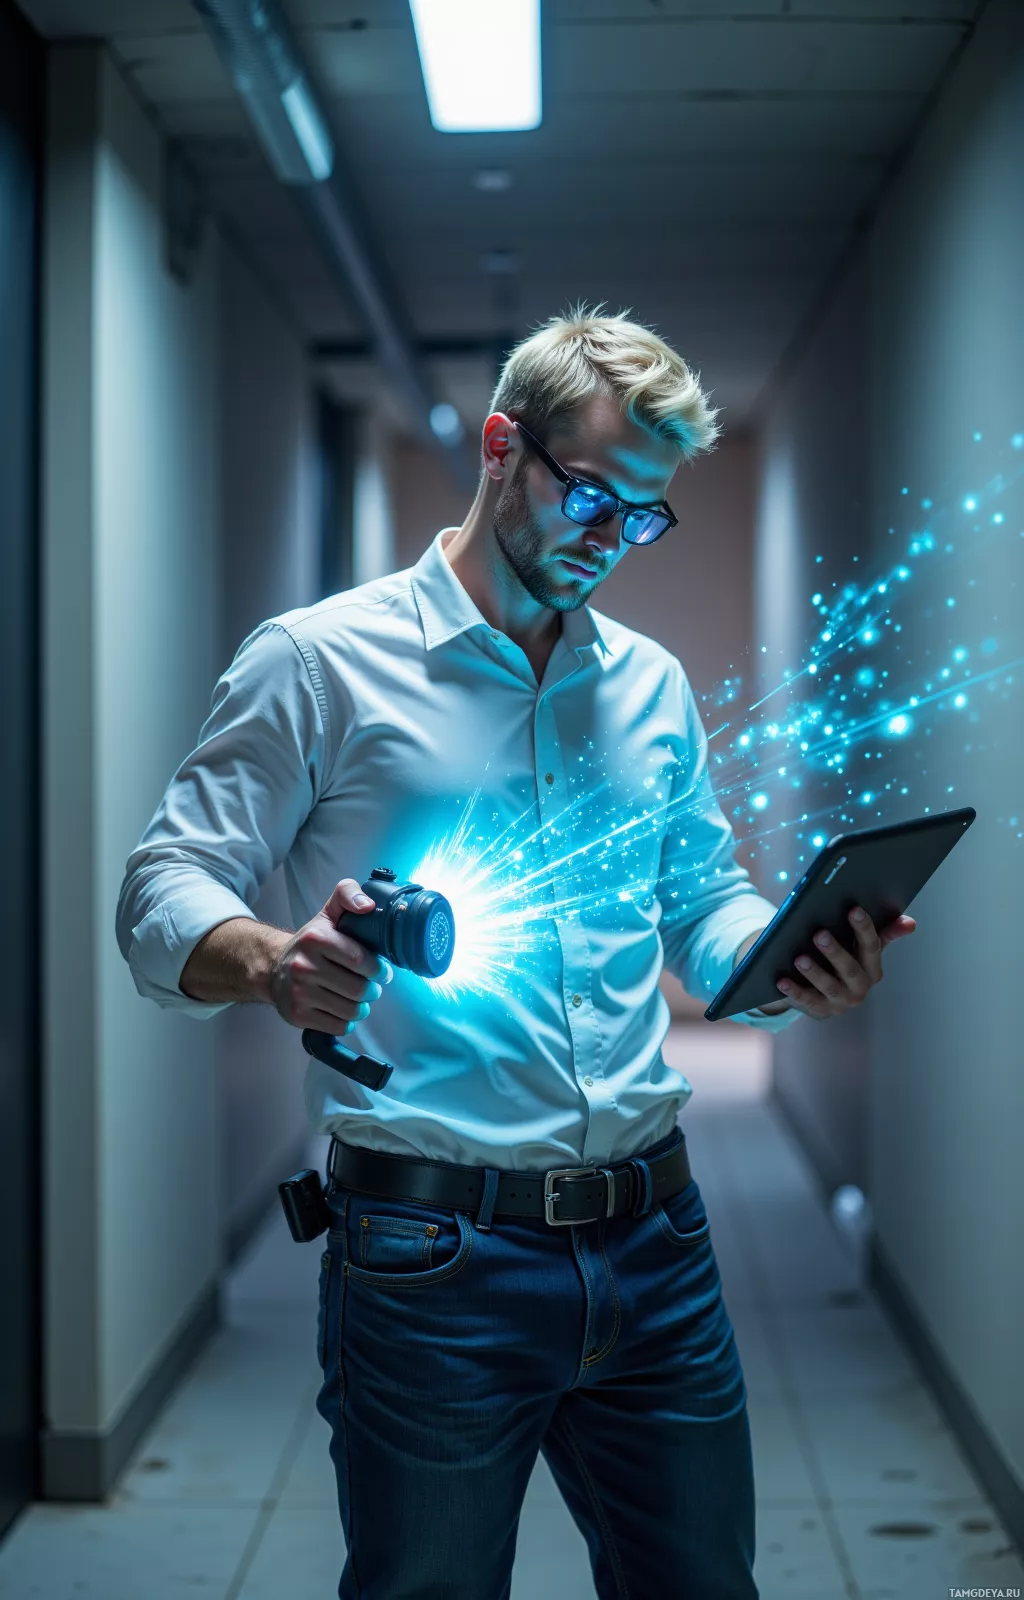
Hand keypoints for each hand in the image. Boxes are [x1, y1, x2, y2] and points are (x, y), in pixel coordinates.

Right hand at [267, 878, 392, 1033]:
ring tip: (357, 998)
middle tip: (369, 986)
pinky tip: (342, 1009)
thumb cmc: (310, 943)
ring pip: (350, 1010)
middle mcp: (304, 966)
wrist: (272, 968)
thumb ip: (348, 895)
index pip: (360, 960)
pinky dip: (346, 1021)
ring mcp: (299, 993)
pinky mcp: (297, 1015)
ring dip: (361, 1007)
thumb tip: (369, 905)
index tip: (381, 972)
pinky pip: (338, 1026)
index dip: (378, 969)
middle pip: (358, 989)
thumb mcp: (328, 914)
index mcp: (315, 939)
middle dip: (371, 990)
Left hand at [773, 906, 915, 1020]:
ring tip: (799, 957)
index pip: (872, 947)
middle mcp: (860, 988)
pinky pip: (806, 1001)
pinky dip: (794, 991)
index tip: (854, 909)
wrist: (823, 991)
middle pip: (850, 969)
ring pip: (828, 987)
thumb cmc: (845, 960)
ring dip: (814, 972)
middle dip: (835, 952)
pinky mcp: (819, 1011)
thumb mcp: (861, 947)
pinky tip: (781, 980)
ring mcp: (840, 1002)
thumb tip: (910, 922)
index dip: (864, 928)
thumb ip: (884, 933)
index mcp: (873, 969)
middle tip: (819, 934)